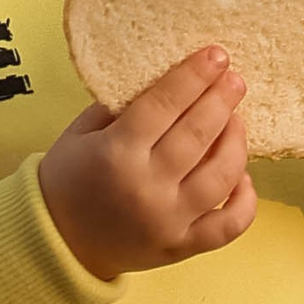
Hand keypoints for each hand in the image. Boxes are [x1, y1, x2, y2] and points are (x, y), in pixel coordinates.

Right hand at [38, 46, 256, 275]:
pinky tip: (243, 178)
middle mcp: (147, 187)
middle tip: (235, 80)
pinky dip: (246, 202)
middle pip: (198, 134)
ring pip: (221, 176)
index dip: (194, 76)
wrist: (58, 241)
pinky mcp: (182, 247)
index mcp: (116, 153)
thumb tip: (170, 78)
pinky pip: (229, 226)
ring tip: (236, 121)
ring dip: (236, 142)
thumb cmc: (69, 180)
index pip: (165, 104)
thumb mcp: (81, 133)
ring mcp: (168, 220)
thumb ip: (121, 107)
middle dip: (222, 100)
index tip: (216, 56)